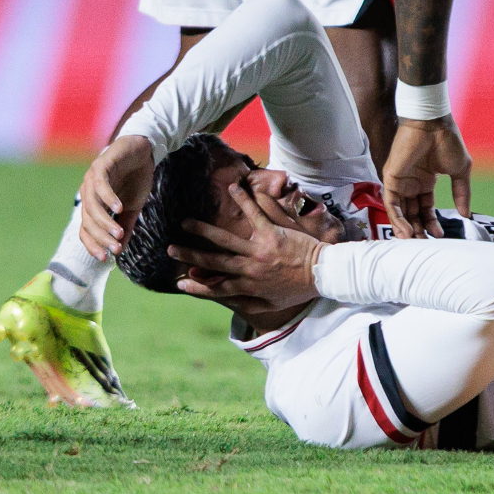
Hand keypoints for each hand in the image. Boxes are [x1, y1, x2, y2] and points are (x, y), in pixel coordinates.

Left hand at [78, 135, 155, 260]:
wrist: (143, 150)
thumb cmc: (136, 178)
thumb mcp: (133, 206)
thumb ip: (125, 225)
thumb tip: (120, 249)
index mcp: (92, 204)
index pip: (86, 230)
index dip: (93, 245)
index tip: (106, 258)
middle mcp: (87, 194)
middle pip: (88, 221)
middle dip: (101, 237)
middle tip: (115, 247)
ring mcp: (92, 180)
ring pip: (93, 207)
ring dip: (105, 222)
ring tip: (118, 233)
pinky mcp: (101, 166)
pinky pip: (101, 186)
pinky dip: (109, 198)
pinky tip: (120, 208)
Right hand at [172, 175, 324, 322]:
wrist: (323, 274)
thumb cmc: (298, 290)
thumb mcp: (271, 305)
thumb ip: (248, 303)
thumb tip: (229, 301)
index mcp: (248, 286)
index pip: (215, 287)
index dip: (196, 286)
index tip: (179, 282)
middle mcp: (249, 268)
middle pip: (213, 262)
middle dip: (190, 255)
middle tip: (170, 248)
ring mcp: (260, 249)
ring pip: (226, 239)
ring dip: (204, 231)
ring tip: (186, 222)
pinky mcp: (273, 233)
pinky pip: (255, 214)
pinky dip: (244, 201)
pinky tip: (232, 189)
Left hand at [385, 115, 473, 236]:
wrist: (434, 124)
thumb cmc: (448, 142)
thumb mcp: (460, 170)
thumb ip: (462, 193)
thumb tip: (466, 216)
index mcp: (426, 181)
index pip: (426, 208)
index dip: (431, 222)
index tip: (440, 235)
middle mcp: (411, 183)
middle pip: (412, 213)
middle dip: (418, 229)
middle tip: (425, 243)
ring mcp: (400, 182)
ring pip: (400, 212)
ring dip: (406, 228)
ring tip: (415, 241)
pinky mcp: (391, 179)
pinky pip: (392, 204)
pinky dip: (398, 219)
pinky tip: (407, 230)